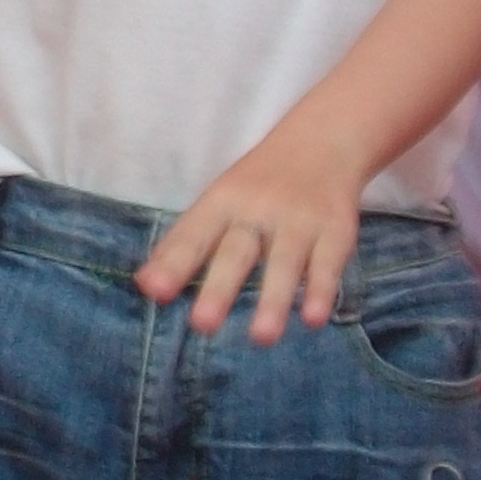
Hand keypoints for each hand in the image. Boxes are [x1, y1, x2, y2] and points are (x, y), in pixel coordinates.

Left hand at [138, 123, 360, 340]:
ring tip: (260, 337)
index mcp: (222, 201)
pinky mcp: (334, 231)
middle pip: (236, 251)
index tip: (153, 292)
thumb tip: (145, 286)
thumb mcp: (219, 202)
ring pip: (283, 262)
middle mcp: (258, 209)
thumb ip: (185, 244)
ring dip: (272, 300)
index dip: (173, 263)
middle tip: (202, 324)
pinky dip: (320, 290)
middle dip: (219, 288)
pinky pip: (327, 264)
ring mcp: (298, 220)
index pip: (193, 234)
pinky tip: (312, 318)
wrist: (323, 142)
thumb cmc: (258, 184)